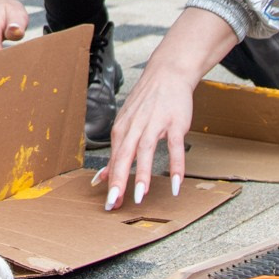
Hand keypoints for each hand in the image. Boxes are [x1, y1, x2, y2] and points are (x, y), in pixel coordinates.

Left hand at [97, 7, 238, 209]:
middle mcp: (134, 127)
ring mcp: (154, 124)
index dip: (111, 182)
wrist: (167, 74)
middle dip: (118, 180)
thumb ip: (117, 152)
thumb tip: (103, 177)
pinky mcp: (174, 123)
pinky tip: (175, 183)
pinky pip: (174, 147)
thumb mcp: (126, 124)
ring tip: (140, 197)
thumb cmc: (146, 103)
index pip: (114, 159)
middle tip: (114, 202)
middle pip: (124, 156)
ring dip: (142, 174)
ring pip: (145, 151)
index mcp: (121, 130)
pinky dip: (175, 166)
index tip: (108, 203)